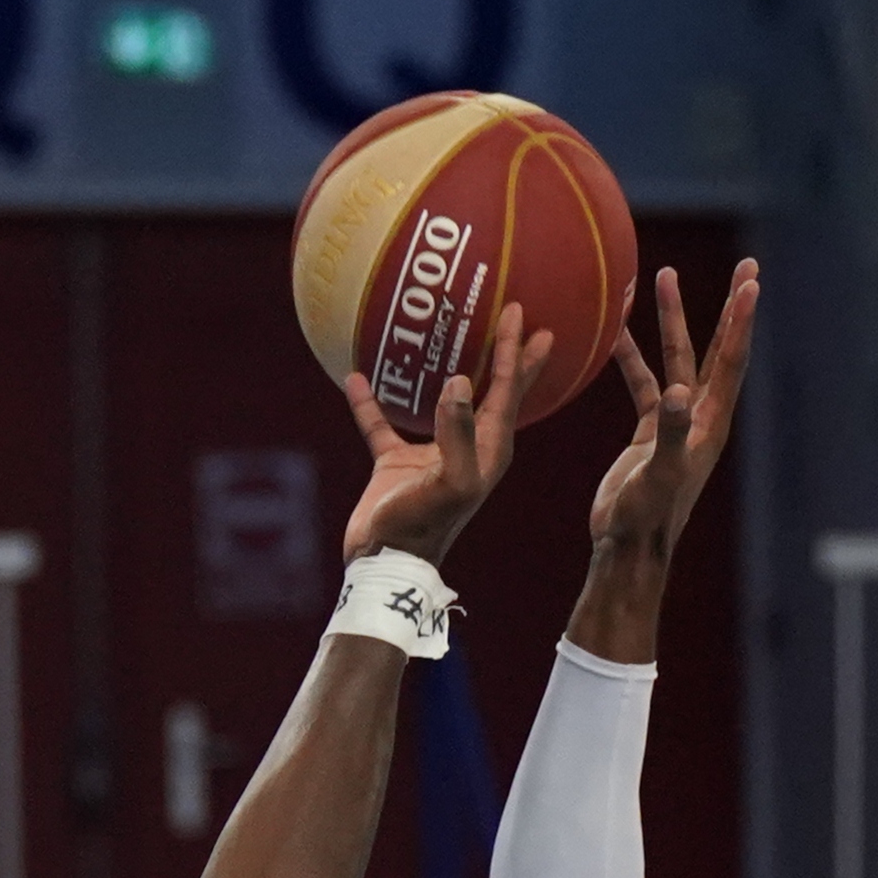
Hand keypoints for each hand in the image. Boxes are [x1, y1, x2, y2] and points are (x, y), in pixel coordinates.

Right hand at [336, 300, 530, 564]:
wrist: (384, 563)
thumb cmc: (424, 525)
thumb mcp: (450, 481)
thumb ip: (458, 434)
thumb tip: (459, 381)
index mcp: (489, 449)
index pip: (508, 390)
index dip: (515, 352)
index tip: (521, 313)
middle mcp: (467, 447)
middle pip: (494, 391)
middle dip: (508, 355)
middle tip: (519, 314)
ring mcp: (431, 454)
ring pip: (444, 401)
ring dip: (450, 368)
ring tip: (454, 334)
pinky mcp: (397, 464)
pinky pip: (382, 423)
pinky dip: (370, 402)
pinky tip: (355, 377)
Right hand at [578, 261, 758, 562]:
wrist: (627, 550)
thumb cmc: (646, 517)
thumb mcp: (659, 473)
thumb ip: (670, 432)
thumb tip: (679, 393)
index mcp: (710, 423)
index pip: (731, 360)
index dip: (740, 321)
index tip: (750, 281)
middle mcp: (700, 416)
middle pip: (718, 349)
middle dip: (729, 307)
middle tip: (746, 265)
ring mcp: (676, 423)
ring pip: (676, 359)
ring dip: (672, 320)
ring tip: (662, 276)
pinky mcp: (650, 432)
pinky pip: (642, 383)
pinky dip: (630, 358)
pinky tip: (612, 334)